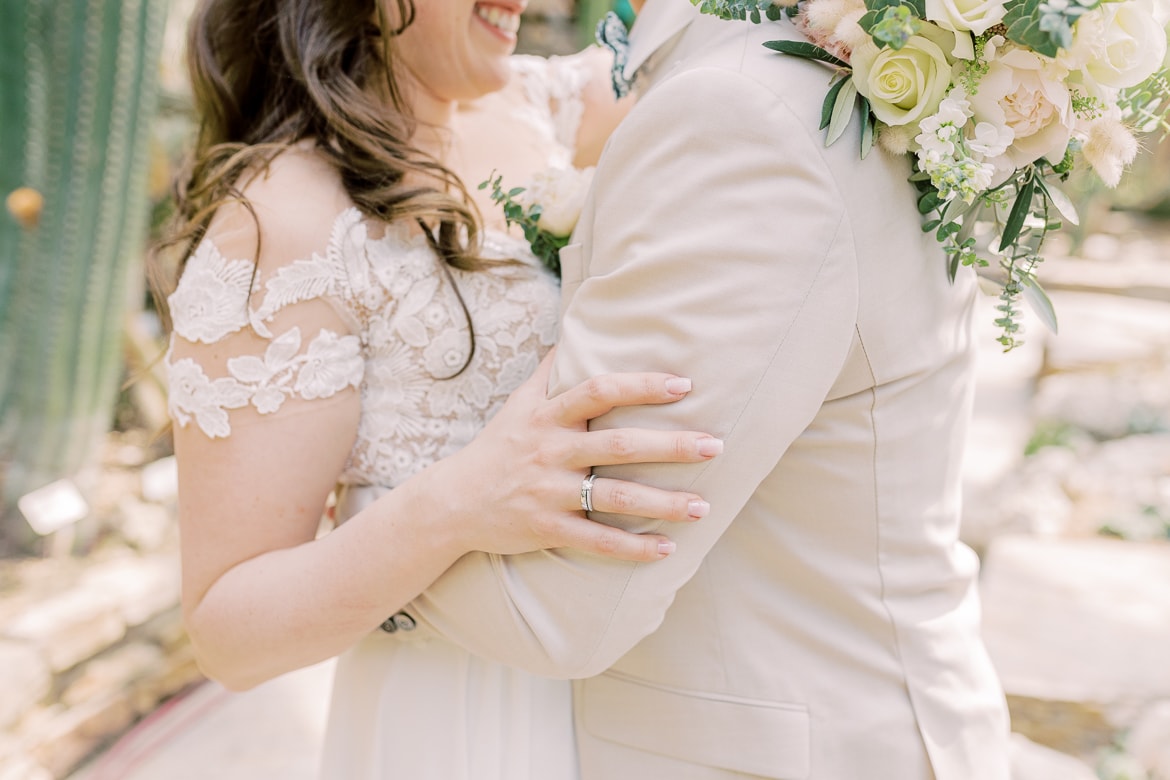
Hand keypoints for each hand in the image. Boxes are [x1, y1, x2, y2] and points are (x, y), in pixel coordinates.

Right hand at [429, 350, 720, 562]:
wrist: (452, 502)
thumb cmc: (498, 447)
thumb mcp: (519, 403)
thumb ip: (551, 369)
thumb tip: (577, 326)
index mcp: (548, 416)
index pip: (598, 391)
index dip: (641, 386)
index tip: (683, 385)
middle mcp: (550, 452)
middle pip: (617, 446)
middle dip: (670, 446)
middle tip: (715, 445)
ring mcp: (549, 493)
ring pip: (613, 498)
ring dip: (662, 503)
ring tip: (703, 506)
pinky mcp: (547, 529)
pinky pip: (596, 541)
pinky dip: (632, 548)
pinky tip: (666, 549)